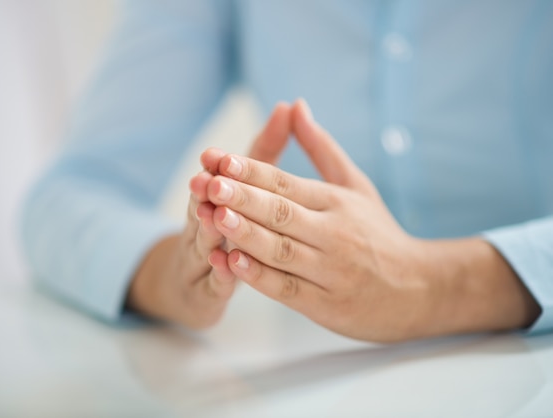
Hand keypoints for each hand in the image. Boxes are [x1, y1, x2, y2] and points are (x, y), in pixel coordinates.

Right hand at [126, 103, 291, 327]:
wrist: (189, 284)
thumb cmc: (225, 228)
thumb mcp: (244, 190)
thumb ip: (264, 153)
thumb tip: (289, 105)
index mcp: (215, 200)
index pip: (215, 180)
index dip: (215, 169)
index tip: (215, 154)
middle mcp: (204, 227)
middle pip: (206, 207)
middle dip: (209, 194)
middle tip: (211, 182)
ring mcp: (202, 260)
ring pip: (205, 243)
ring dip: (209, 230)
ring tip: (213, 218)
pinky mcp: (206, 292)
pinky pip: (214, 282)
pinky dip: (219, 273)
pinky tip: (225, 264)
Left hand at [205, 100, 540, 340]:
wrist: (418, 289)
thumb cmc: (379, 233)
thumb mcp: (356, 184)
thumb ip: (321, 147)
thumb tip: (295, 105)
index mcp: (336, 201)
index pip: (287, 182)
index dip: (252, 171)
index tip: (220, 159)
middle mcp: (333, 232)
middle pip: (281, 213)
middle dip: (243, 198)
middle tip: (210, 183)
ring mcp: (329, 270)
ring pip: (281, 250)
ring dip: (245, 234)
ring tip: (214, 217)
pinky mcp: (325, 304)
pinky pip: (287, 288)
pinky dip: (260, 276)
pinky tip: (233, 262)